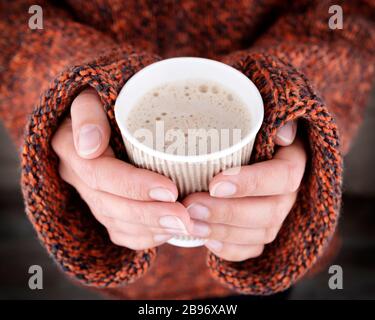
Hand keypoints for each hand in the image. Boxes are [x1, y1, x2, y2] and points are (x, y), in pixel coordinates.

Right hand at [52, 88, 191, 249]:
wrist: (109, 113)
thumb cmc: (109, 98)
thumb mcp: (94, 93)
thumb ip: (88, 112)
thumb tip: (89, 146)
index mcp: (69, 145)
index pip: (99, 173)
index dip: (133, 185)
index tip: (170, 189)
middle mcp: (76, 174)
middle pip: (109, 203)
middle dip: (149, 213)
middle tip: (184, 217)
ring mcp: (88, 194)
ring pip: (115, 222)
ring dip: (150, 228)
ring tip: (184, 226)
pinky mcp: (102, 207)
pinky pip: (118, 233)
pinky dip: (144, 237)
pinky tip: (167, 233)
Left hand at [183, 121, 306, 261]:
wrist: (239, 147)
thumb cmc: (244, 128)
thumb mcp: (257, 114)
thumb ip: (274, 116)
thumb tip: (284, 134)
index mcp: (293, 160)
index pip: (284, 176)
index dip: (252, 183)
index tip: (215, 183)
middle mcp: (290, 191)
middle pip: (271, 211)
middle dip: (228, 212)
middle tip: (191, 206)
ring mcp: (278, 214)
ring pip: (261, 233)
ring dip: (223, 231)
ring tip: (190, 223)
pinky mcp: (263, 231)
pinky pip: (253, 250)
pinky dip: (229, 249)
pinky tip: (206, 240)